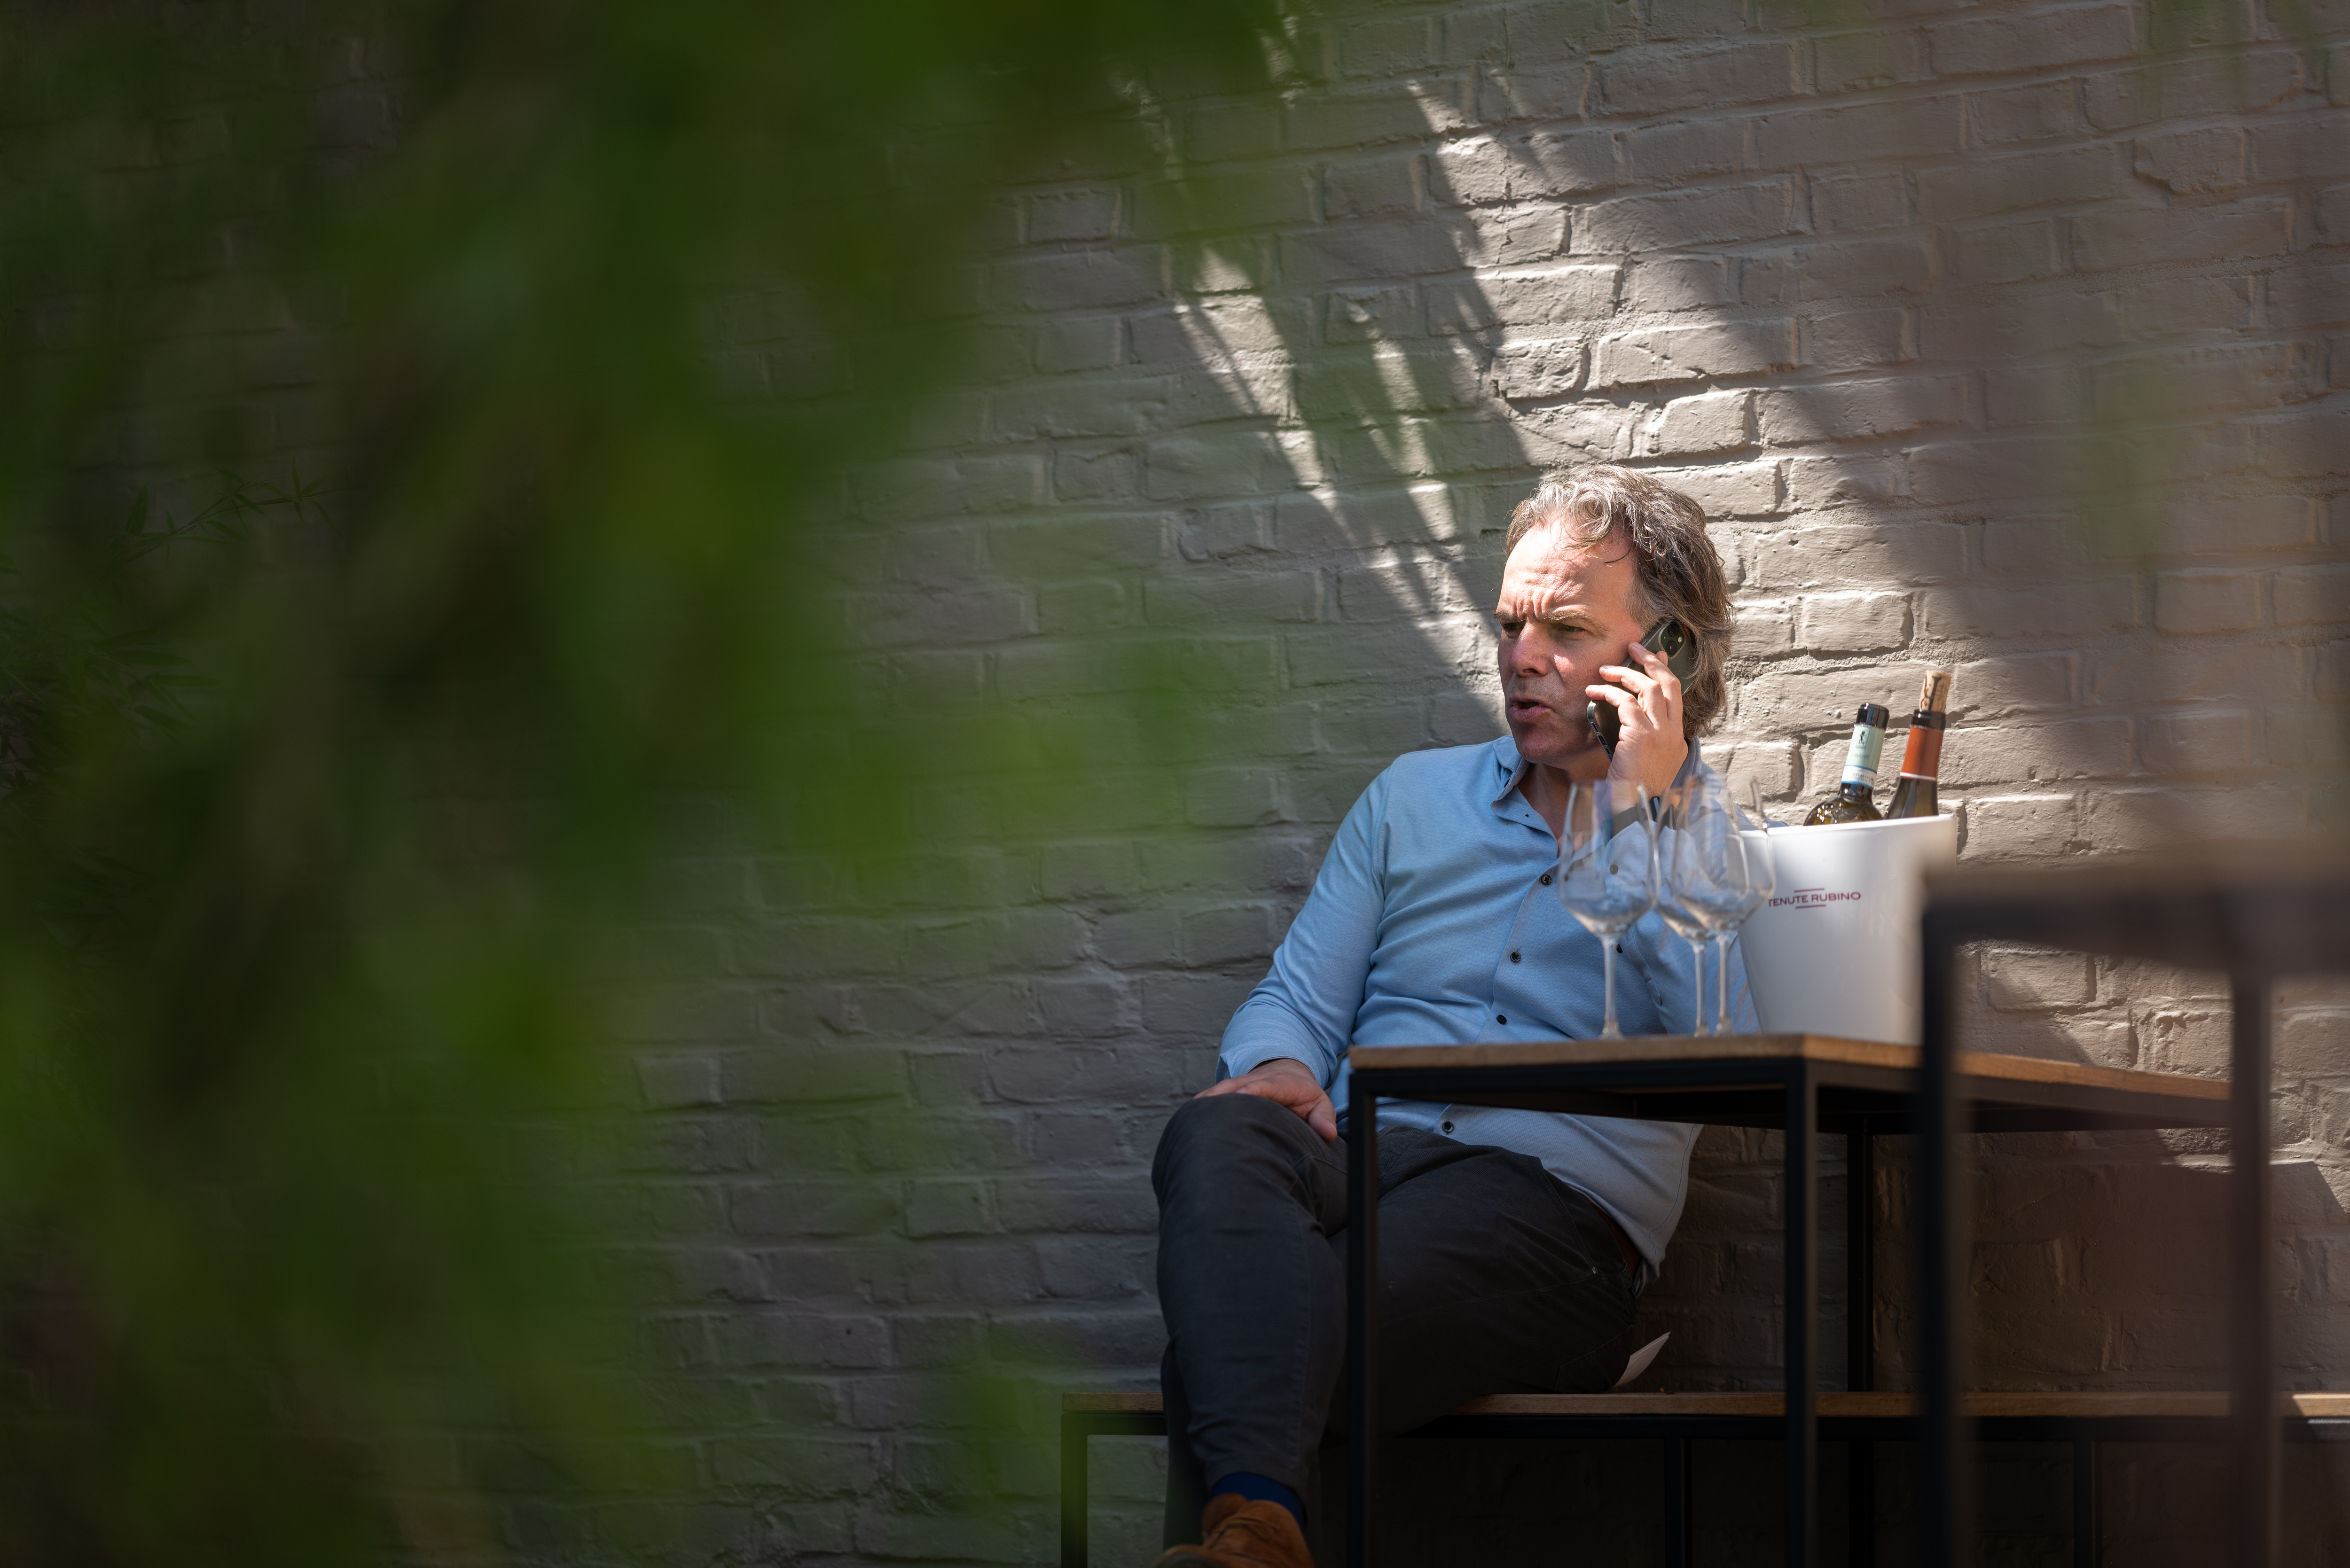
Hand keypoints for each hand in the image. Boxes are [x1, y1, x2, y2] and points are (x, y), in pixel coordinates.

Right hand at [1192, 1057, 1337, 1142]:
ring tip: (1189, 1121)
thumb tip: (1327, 1133)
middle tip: (1206, 1114)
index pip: (1264, 1085)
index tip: (1244, 1094)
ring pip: (1217, 1093)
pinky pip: (1210, 1101)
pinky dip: (1199, 1110)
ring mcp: (1236, 1087)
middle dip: (1220, 1097)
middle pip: (1232, 1087)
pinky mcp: (1226, 1095)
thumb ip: (1323, 1117)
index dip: (1253, 1089)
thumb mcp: (1319, 1102)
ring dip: (1205, 1105)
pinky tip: (1186, 1125)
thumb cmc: (1302, 1095)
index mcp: (1278, 1083)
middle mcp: (1253, 1081)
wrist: (1285, 1073)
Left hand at [1588, 637, 1688, 799]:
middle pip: (1668, 684)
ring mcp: (1660, 734)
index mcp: (1677, 739)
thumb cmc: (1633, 790)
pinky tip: (1594, 693)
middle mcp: (1673, 733)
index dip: (1665, 671)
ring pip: (1649, 688)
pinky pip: (1626, 703)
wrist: (1633, 810)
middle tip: (1633, 647)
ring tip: (1604, 670)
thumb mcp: (1645, 763)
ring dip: (1625, 673)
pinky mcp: (1641, 736)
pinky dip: (1609, 693)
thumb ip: (1644, 739)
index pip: (1676, 695)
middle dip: (1651, 661)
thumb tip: (1630, 718)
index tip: (1656, 654)